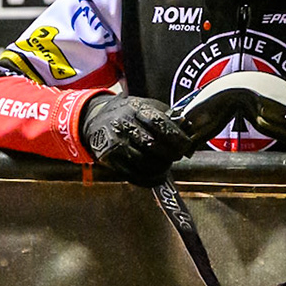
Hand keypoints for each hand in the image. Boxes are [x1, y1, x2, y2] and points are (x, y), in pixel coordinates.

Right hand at [80, 94, 195, 185]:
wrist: (96, 119)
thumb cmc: (129, 113)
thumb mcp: (147, 106)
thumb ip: (168, 116)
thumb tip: (189, 130)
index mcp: (135, 109)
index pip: (160, 124)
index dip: (177, 137)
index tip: (186, 145)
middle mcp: (123, 124)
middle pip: (153, 145)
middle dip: (171, 154)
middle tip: (176, 156)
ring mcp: (114, 142)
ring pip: (145, 162)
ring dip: (161, 168)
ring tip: (165, 164)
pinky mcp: (109, 158)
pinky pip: (134, 175)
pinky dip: (149, 179)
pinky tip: (156, 175)